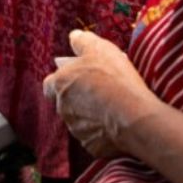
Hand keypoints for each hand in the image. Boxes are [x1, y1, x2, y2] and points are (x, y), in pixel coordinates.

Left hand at [42, 30, 160, 158]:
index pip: (50, 83)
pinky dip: (103, 132)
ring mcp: (76, 129)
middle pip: (65, 102)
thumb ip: (83, 41)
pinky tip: (118, 123)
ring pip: (79, 121)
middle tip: (102, 91)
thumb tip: (74, 36)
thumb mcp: (99, 48)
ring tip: (113, 107)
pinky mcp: (91, 146)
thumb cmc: (114, 78)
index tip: (79, 78)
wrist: (133, 115)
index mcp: (59, 84)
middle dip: (79, 98)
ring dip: (90, 115)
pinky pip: (94, 137)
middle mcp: (62, 108)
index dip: (63, 80)